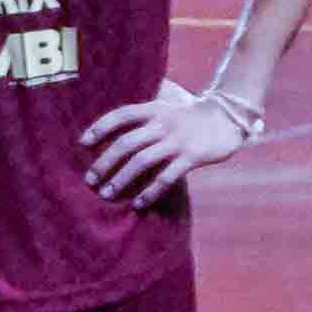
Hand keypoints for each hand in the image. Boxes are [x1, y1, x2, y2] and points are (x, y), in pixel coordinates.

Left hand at [82, 81, 253, 205]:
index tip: (82, 143)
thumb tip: (109, 136)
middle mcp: (163, 124)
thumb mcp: (166, 109)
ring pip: (141, 161)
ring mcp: (178, 141)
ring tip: (106, 193)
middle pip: (126, 143)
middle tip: (89, 179)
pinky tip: (138, 203)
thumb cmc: (188, 117)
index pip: (120, 115)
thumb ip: (143, 119)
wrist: (229, 117)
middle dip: (104, 162)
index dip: (99, 128)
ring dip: (121, 179)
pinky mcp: (192, 157)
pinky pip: (166, 177)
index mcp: (154, 109)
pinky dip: (150, 191)